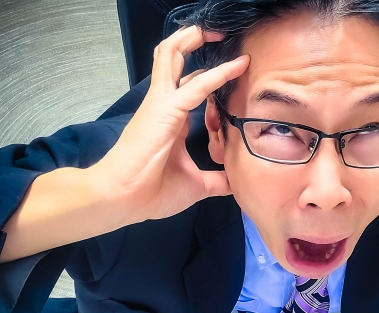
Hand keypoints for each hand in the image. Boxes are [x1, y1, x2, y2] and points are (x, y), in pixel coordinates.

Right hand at [91, 26, 249, 222]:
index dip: (208, 74)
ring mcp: (161, 104)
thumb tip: (235, 183)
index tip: (232, 69)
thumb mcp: (195, 185)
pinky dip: (219, 73)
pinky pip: (196, 85)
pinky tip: (238, 67)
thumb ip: (217, 180)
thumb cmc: (152, 192)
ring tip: (217, 31)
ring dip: (194, 40)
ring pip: (173, 56)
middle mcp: (164, 105)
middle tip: (219, 35)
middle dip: (193, 41)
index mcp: (171, 120)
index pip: (188, 84)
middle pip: (172, 59)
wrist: (124, 199)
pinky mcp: (166, 111)